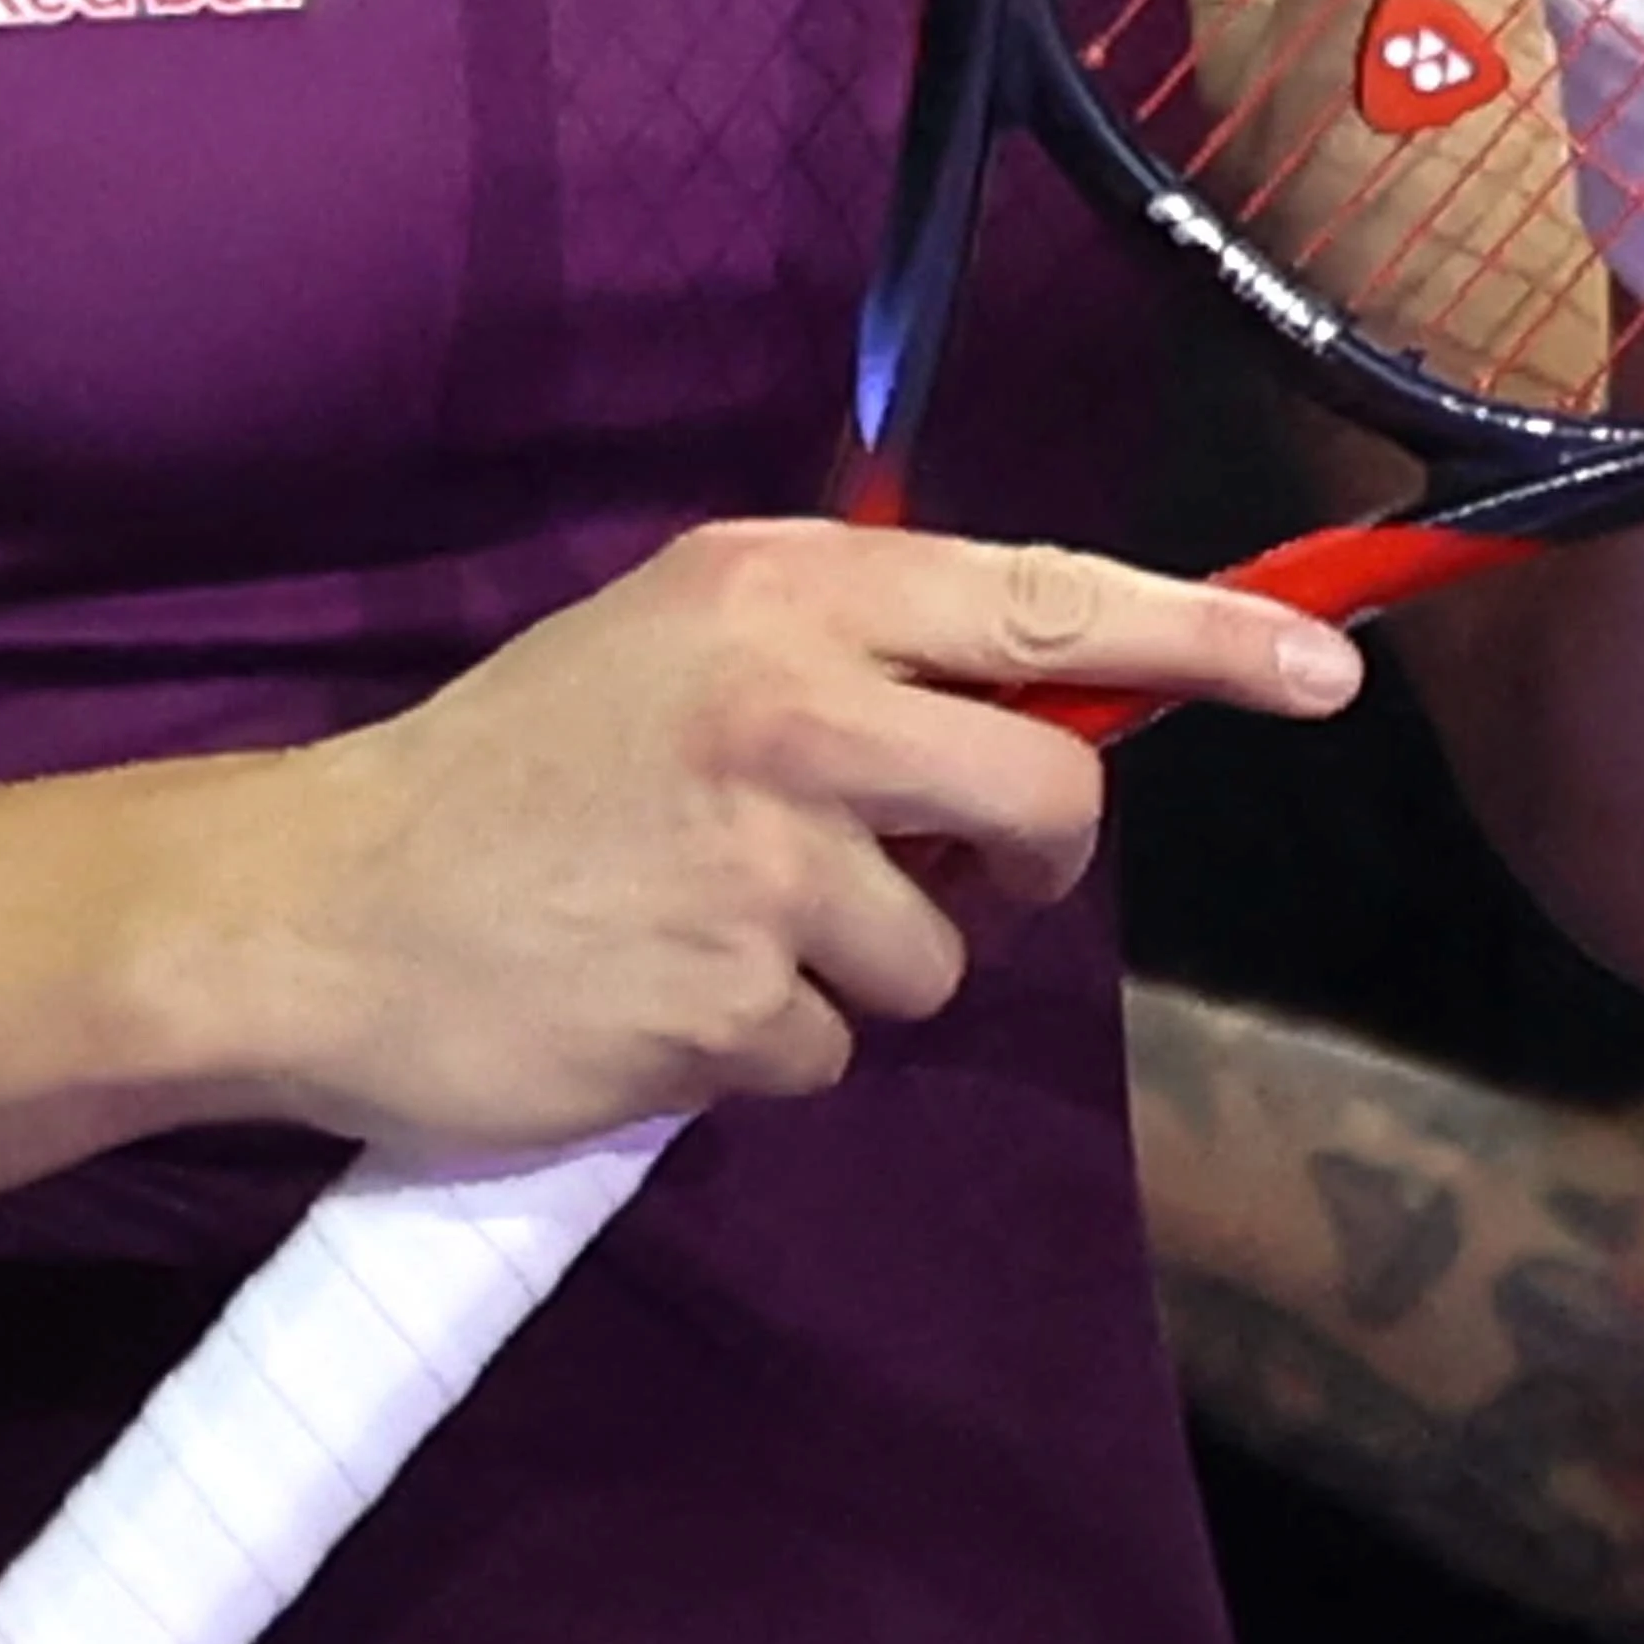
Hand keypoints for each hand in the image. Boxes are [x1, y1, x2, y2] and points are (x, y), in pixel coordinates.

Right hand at [216, 523, 1362, 1154]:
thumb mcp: (680, 644)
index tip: (1328, 671)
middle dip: (1020, 859)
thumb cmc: (516, 771)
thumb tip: (1048, 700)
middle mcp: (784, 704)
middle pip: (1043, 794)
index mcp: (780, 592)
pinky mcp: (719, 1002)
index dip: (1208, 639)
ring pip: (940, 951)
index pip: (1047, 600)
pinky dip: (761, 1051)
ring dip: (854, 971)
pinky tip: (655, 1000)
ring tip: (709, 929)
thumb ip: (854, 656)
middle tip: (934, 870)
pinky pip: (830, 1052)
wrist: (314, 906)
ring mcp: (757, 860)